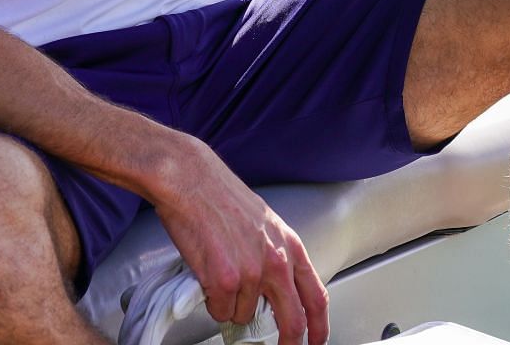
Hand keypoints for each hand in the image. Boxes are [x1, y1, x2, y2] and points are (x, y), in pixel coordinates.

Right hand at [148, 137, 327, 344]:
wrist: (190, 180)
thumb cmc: (221, 196)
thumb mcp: (264, 223)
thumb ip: (274, 255)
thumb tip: (273, 289)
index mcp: (289, 246)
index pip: (316, 296)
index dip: (319, 326)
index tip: (316, 340)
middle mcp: (276, 262)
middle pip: (293, 320)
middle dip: (289, 342)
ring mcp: (251, 274)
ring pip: (244, 315)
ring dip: (232, 306)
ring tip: (219, 274)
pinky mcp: (224, 281)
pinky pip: (220, 311)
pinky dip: (212, 302)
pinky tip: (207, 276)